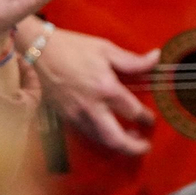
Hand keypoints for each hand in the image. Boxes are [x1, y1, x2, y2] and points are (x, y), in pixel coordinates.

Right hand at [34, 27, 157, 154]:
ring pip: (100, 141)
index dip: (146, 118)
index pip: (133, 111)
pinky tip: (106, 129)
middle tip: (144, 145)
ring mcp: (76, 114)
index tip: (150, 119)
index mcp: (106, 88)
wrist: (39, 50)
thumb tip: (156, 59)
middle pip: (116, 139)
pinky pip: (86, 134)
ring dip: (117, 144)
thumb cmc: (73, 47)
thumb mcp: (105, 49)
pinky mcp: (65, 116)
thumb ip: (132, 60)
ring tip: (128, 138)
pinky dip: (100, 137)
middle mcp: (92, 106)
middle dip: (134, 147)